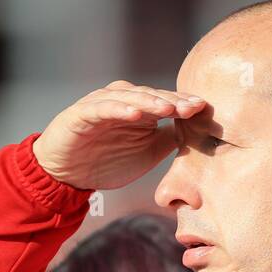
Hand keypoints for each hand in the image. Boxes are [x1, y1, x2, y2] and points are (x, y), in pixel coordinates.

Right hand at [32, 81, 206, 190]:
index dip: (185, 105)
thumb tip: (198, 133)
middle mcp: (123, 100)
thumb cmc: (107, 161)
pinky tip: (135, 113)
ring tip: (168, 108)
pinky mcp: (82, 113)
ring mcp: (102, 104)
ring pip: (130, 97)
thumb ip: (169, 140)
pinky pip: (102, 108)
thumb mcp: (147, 153)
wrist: (67, 175)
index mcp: (140, 108)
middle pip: (152, 96)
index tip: (205, 109)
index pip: (166, 102)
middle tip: (192, 106)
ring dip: (150, 101)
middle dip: (173, 101)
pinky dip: (119, 108)